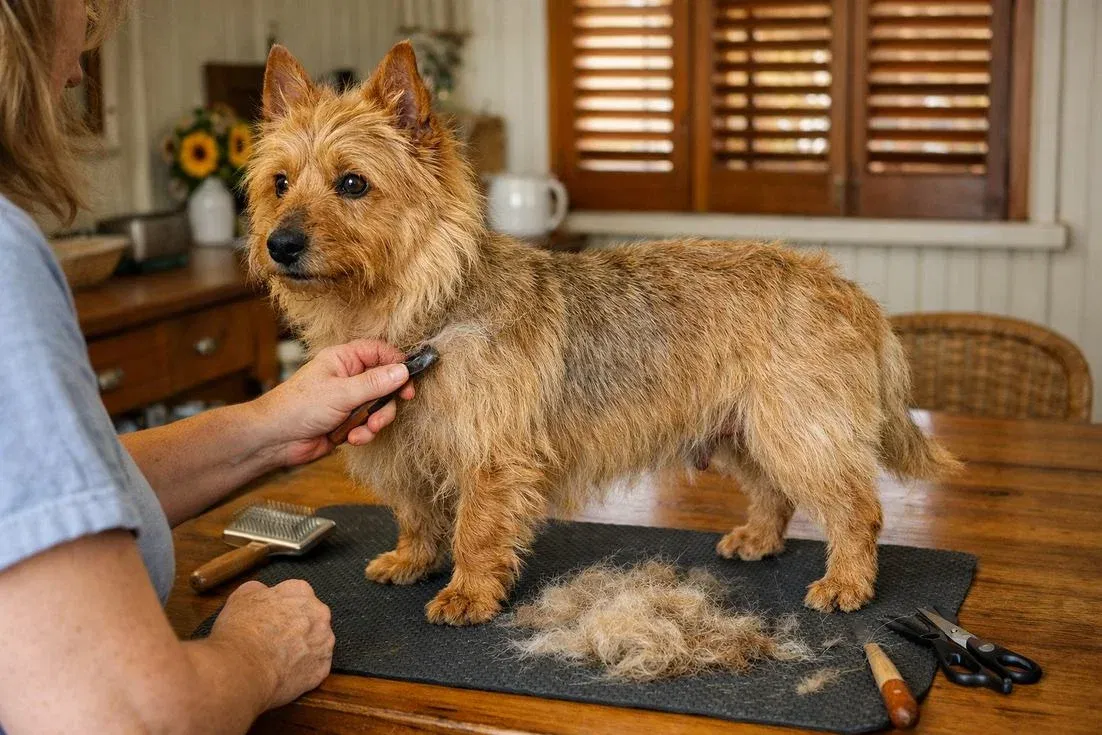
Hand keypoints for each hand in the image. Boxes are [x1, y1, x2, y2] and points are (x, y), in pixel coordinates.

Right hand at [210, 580, 334, 709]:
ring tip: (279, 659)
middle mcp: (320, 614)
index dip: (282, 608)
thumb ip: (259, 589)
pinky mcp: (322, 668)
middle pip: (311, 618)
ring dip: (303, 649)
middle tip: (275, 640)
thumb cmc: (240, 631)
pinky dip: (303, 671)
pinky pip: (315, 668)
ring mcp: (324, 642)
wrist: (243, 667)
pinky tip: (285, 673)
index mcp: (301, 591)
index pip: (297, 594)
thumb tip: (262, 592)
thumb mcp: (241, 596)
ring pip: (317, 643)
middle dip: (297, 627)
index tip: (272, 619)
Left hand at [251, 339, 415, 465]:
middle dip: (386, 402)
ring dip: (375, 421)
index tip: (408, 383)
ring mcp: (349, 400)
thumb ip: (375, 383)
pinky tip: (351, 439)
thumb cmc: (299, 406)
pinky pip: (368, 425)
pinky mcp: (347, 421)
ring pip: (379, 407)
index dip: (397, 365)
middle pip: (385, 383)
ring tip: (364, 430)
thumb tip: (404, 371)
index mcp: (344, 359)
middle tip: (385, 413)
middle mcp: (349, 377)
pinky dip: (364, 433)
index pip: (380, 352)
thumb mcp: (341, 393)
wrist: (276, 439)